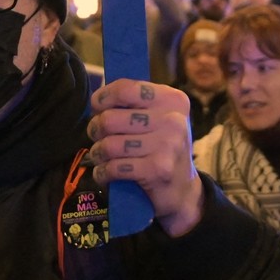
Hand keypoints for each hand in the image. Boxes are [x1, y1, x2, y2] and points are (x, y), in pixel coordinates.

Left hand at [86, 78, 203, 236]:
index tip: (96, 106)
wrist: (183, 190)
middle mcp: (173, 119)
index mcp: (172, 99)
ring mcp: (167, 145)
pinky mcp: (157, 170)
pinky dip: (103, 172)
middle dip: (95, 128)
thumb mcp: (159, 118)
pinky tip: (104, 173)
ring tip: (99, 155)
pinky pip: (115, 167)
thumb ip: (134, 103)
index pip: (126, 89)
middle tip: (96, 135)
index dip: (104, 97)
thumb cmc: (163, 147)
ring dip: (97, 152)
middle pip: (111, 118)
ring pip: (109, 145)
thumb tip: (98, 98)